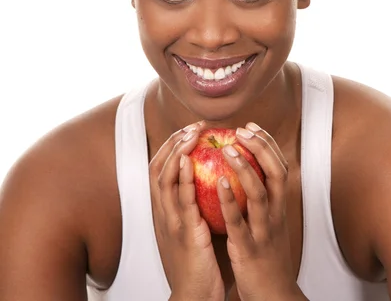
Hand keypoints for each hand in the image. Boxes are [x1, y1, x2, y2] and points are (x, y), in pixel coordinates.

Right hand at [149, 121, 224, 300]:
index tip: (189, 130)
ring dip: (176, 153)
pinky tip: (188, 161)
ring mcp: (171, 222)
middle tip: (192, 125)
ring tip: (190, 134)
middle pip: (158, 169)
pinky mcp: (184, 232)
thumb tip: (213, 179)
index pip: (162, 171)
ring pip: (164, 180)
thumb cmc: (199, 262)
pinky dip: (181, 178)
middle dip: (173, 143)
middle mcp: (163, 214)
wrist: (196, 295)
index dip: (172, 147)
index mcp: (166, 211)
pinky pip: (181, 201)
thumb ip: (197, 205)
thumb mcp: (194, 227)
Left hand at [217, 123, 303, 300]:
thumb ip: (263, 201)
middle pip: (275, 173)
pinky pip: (239, 220)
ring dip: (244, 168)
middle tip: (243, 130)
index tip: (252, 127)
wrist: (274, 294)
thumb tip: (249, 176)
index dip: (267, 144)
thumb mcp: (270, 224)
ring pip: (259, 192)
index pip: (279, 167)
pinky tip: (219, 182)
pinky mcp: (248, 246)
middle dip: (260, 148)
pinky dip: (230, 199)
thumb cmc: (268, 258)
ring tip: (229, 149)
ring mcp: (263, 229)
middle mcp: (276, 214)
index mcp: (279, 207)